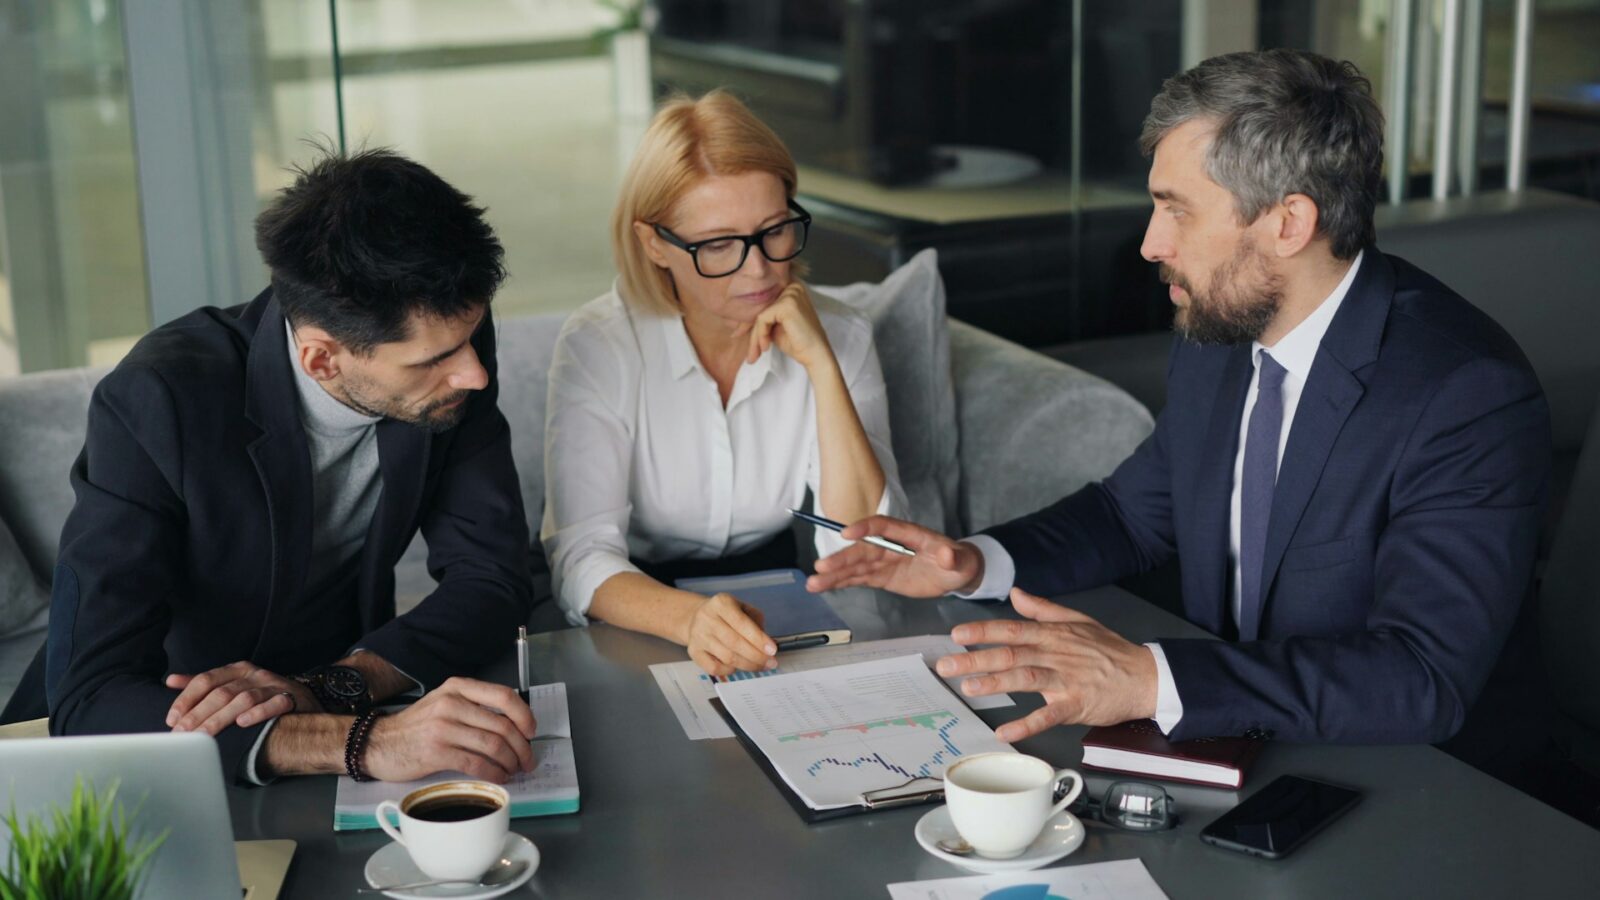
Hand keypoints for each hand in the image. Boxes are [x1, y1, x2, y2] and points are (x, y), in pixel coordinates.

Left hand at [165, 661, 319, 734]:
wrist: (304, 700)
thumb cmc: (262, 694)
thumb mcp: (234, 683)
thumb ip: (204, 683)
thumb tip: (170, 681)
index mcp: (236, 669)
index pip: (206, 680)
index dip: (187, 699)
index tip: (172, 719)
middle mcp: (253, 674)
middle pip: (221, 693)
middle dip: (199, 714)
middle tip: (183, 733)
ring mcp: (272, 685)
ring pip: (243, 699)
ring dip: (221, 718)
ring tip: (204, 735)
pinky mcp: (290, 697)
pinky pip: (273, 703)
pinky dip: (258, 712)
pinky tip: (243, 723)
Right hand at [364, 677, 537, 783]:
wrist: (378, 743)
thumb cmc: (416, 726)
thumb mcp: (444, 703)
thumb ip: (474, 707)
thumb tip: (513, 726)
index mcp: (458, 687)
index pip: (504, 696)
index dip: (524, 715)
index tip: (531, 732)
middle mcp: (452, 703)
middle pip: (502, 725)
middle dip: (522, 747)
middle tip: (528, 760)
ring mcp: (443, 727)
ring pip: (493, 745)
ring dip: (511, 762)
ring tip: (514, 770)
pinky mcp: (437, 752)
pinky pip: (477, 764)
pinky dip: (494, 773)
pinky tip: (499, 778)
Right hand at [683, 593, 775, 677]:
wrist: (696, 617)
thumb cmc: (726, 614)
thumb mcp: (743, 608)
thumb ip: (756, 622)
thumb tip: (768, 644)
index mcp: (720, 603)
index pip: (741, 623)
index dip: (758, 639)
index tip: (773, 650)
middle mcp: (707, 618)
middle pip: (735, 643)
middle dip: (756, 656)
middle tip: (771, 662)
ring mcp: (698, 636)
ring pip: (727, 657)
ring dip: (748, 665)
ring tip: (761, 666)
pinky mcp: (694, 652)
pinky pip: (714, 668)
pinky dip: (729, 671)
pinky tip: (738, 667)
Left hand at [746, 282, 833, 371]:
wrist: (816, 356)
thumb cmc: (798, 342)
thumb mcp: (776, 326)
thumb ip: (764, 318)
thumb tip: (739, 322)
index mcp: (791, 289)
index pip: (765, 304)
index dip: (752, 323)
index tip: (743, 338)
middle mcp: (792, 287)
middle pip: (762, 308)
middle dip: (752, 332)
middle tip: (750, 353)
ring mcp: (791, 294)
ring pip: (760, 315)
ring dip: (755, 337)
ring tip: (755, 354)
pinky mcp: (786, 305)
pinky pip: (762, 319)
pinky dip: (760, 335)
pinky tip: (766, 347)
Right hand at [806, 515, 983, 597]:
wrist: (955, 572)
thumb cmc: (959, 561)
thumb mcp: (960, 561)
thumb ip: (952, 557)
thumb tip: (947, 553)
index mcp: (908, 534)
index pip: (883, 526)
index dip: (865, 528)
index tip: (847, 533)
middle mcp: (891, 545)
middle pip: (862, 549)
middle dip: (842, 558)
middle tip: (821, 566)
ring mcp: (884, 561)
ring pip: (855, 567)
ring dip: (834, 574)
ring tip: (813, 583)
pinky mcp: (881, 576)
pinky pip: (858, 579)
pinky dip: (840, 583)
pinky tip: (822, 587)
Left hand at [935, 588, 1157, 741]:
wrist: (1145, 676)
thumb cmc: (1110, 651)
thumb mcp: (1078, 620)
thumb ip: (1043, 609)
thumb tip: (1016, 593)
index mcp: (1053, 634)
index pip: (1012, 630)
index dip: (983, 632)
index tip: (957, 635)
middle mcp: (1055, 654)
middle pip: (1010, 654)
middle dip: (975, 659)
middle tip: (947, 665)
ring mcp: (1065, 679)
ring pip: (1025, 678)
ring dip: (995, 683)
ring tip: (968, 689)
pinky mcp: (1076, 704)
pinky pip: (1047, 715)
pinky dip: (1026, 723)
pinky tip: (1005, 731)